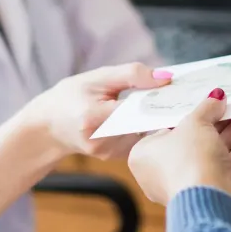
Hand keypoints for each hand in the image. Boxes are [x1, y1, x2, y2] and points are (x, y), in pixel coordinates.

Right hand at [26, 63, 171, 160]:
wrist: (48, 127)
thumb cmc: (70, 96)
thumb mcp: (96, 77)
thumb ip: (131, 74)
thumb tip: (165, 77)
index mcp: (93, 117)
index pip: (135, 109)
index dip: (159, 100)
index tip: (180, 91)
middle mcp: (100, 139)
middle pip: (144, 123)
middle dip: (162, 108)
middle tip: (182, 96)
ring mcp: (108, 152)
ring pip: (145, 133)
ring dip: (157, 119)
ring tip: (167, 103)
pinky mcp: (114, 157)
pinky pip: (139, 140)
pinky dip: (146, 127)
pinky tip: (149, 116)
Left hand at [128, 89, 230, 204]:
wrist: (209, 201)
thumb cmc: (188, 159)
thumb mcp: (195, 123)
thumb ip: (206, 108)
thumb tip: (217, 97)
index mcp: (144, 153)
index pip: (168, 125)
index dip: (190, 109)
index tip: (207, 97)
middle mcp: (163, 170)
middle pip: (195, 136)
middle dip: (221, 117)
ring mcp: (188, 182)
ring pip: (214, 149)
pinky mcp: (210, 191)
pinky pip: (225, 164)